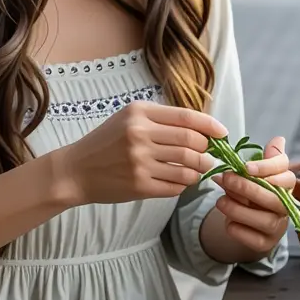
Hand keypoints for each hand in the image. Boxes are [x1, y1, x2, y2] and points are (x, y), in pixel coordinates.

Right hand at [52, 101, 224, 205]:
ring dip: (200, 169)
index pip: (187, 118)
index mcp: (140, 113)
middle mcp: (140, 135)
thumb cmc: (106, 142)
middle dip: (207, 150)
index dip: (211, 126)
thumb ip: (162, 120)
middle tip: (209, 155)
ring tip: (199, 169)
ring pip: (188, 166)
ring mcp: (140, 162)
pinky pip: (176, 186)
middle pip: (192, 142)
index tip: (223, 134)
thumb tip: (203, 130)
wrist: (76, 170)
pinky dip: (185, 184)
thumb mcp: (129, 118)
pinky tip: (181, 181)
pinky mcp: (140, 185)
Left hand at [212, 136, 294, 253]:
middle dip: (248, 188)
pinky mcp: (266, 243)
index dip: (268, 169)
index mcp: (285, 184)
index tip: (246, 167)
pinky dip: (238, 230)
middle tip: (225, 179)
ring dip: (239, 210)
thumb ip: (262, 159)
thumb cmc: (251, 193)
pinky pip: (255, 239)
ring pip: (265, 220)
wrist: (247, 224)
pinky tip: (227, 222)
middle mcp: (286, 205)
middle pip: (275, 198)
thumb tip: (278, 140)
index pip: (286, 173)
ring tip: (220, 201)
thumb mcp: (253, 174)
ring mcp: (278, 226)